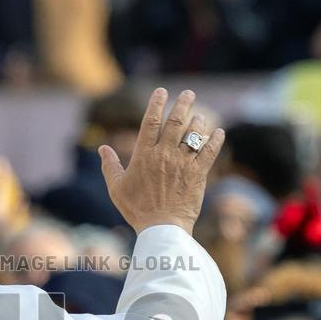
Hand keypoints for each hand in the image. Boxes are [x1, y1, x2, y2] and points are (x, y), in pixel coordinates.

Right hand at [100, 88, 224, 234]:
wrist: (161, 228)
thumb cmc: (136, 209)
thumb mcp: (116, 188)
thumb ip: (110, 166)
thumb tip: (102, 148)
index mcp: (143, 155)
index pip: (150, 121)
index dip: (156, 103)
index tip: (162, 91)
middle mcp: (164, 154)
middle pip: (175, 122)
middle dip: (183, 104)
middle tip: (189, 94)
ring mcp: (182, 163)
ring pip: (193, 134)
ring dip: (198, 122)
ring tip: (200, 117)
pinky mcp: (198, 174)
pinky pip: (209, 152)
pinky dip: (215, 140)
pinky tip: (219, 133)